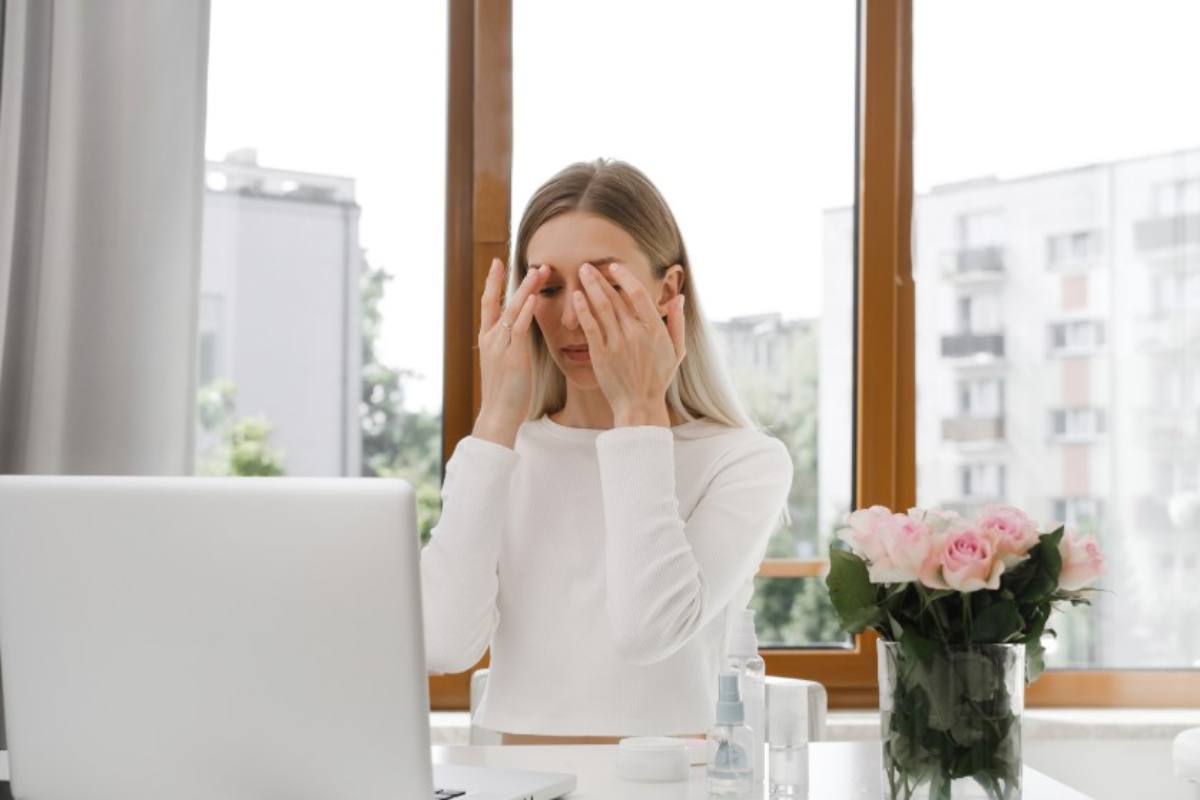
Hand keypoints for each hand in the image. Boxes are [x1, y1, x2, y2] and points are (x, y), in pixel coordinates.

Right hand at [474, 258, 548, 446]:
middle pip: (498, 300)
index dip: (492, 282)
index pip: (488, 304)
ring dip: (526, 289)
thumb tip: (518, 331)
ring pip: (511, 310)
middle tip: (525, 260)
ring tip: (538, 271)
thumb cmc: (505, 393)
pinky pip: (519, 329)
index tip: (497, 262)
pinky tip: (535, 298)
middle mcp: (491, 338)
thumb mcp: (504, 363)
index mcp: (488, 339)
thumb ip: (509, 344)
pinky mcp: (513, 356)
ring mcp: (500, 346)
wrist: (498, 415)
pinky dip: (526, 311)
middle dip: (509, 279)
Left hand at [573, 262, 685, 427]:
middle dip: (600, 278)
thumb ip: (678, 323)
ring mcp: (617, 343)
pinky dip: (583, 309)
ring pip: (601, 307)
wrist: (639, 405)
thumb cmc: (658, 378)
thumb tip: (679, 298)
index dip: (624, 276)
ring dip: (590, 286)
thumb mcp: (676, 351)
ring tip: (580, 272)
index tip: (613, 267)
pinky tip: (576, 296)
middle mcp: (636, 333)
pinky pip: (590, 326)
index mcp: (655, 329)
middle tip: (587, 264)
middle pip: (615, 297)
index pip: (638, 293)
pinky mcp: (601, 354)